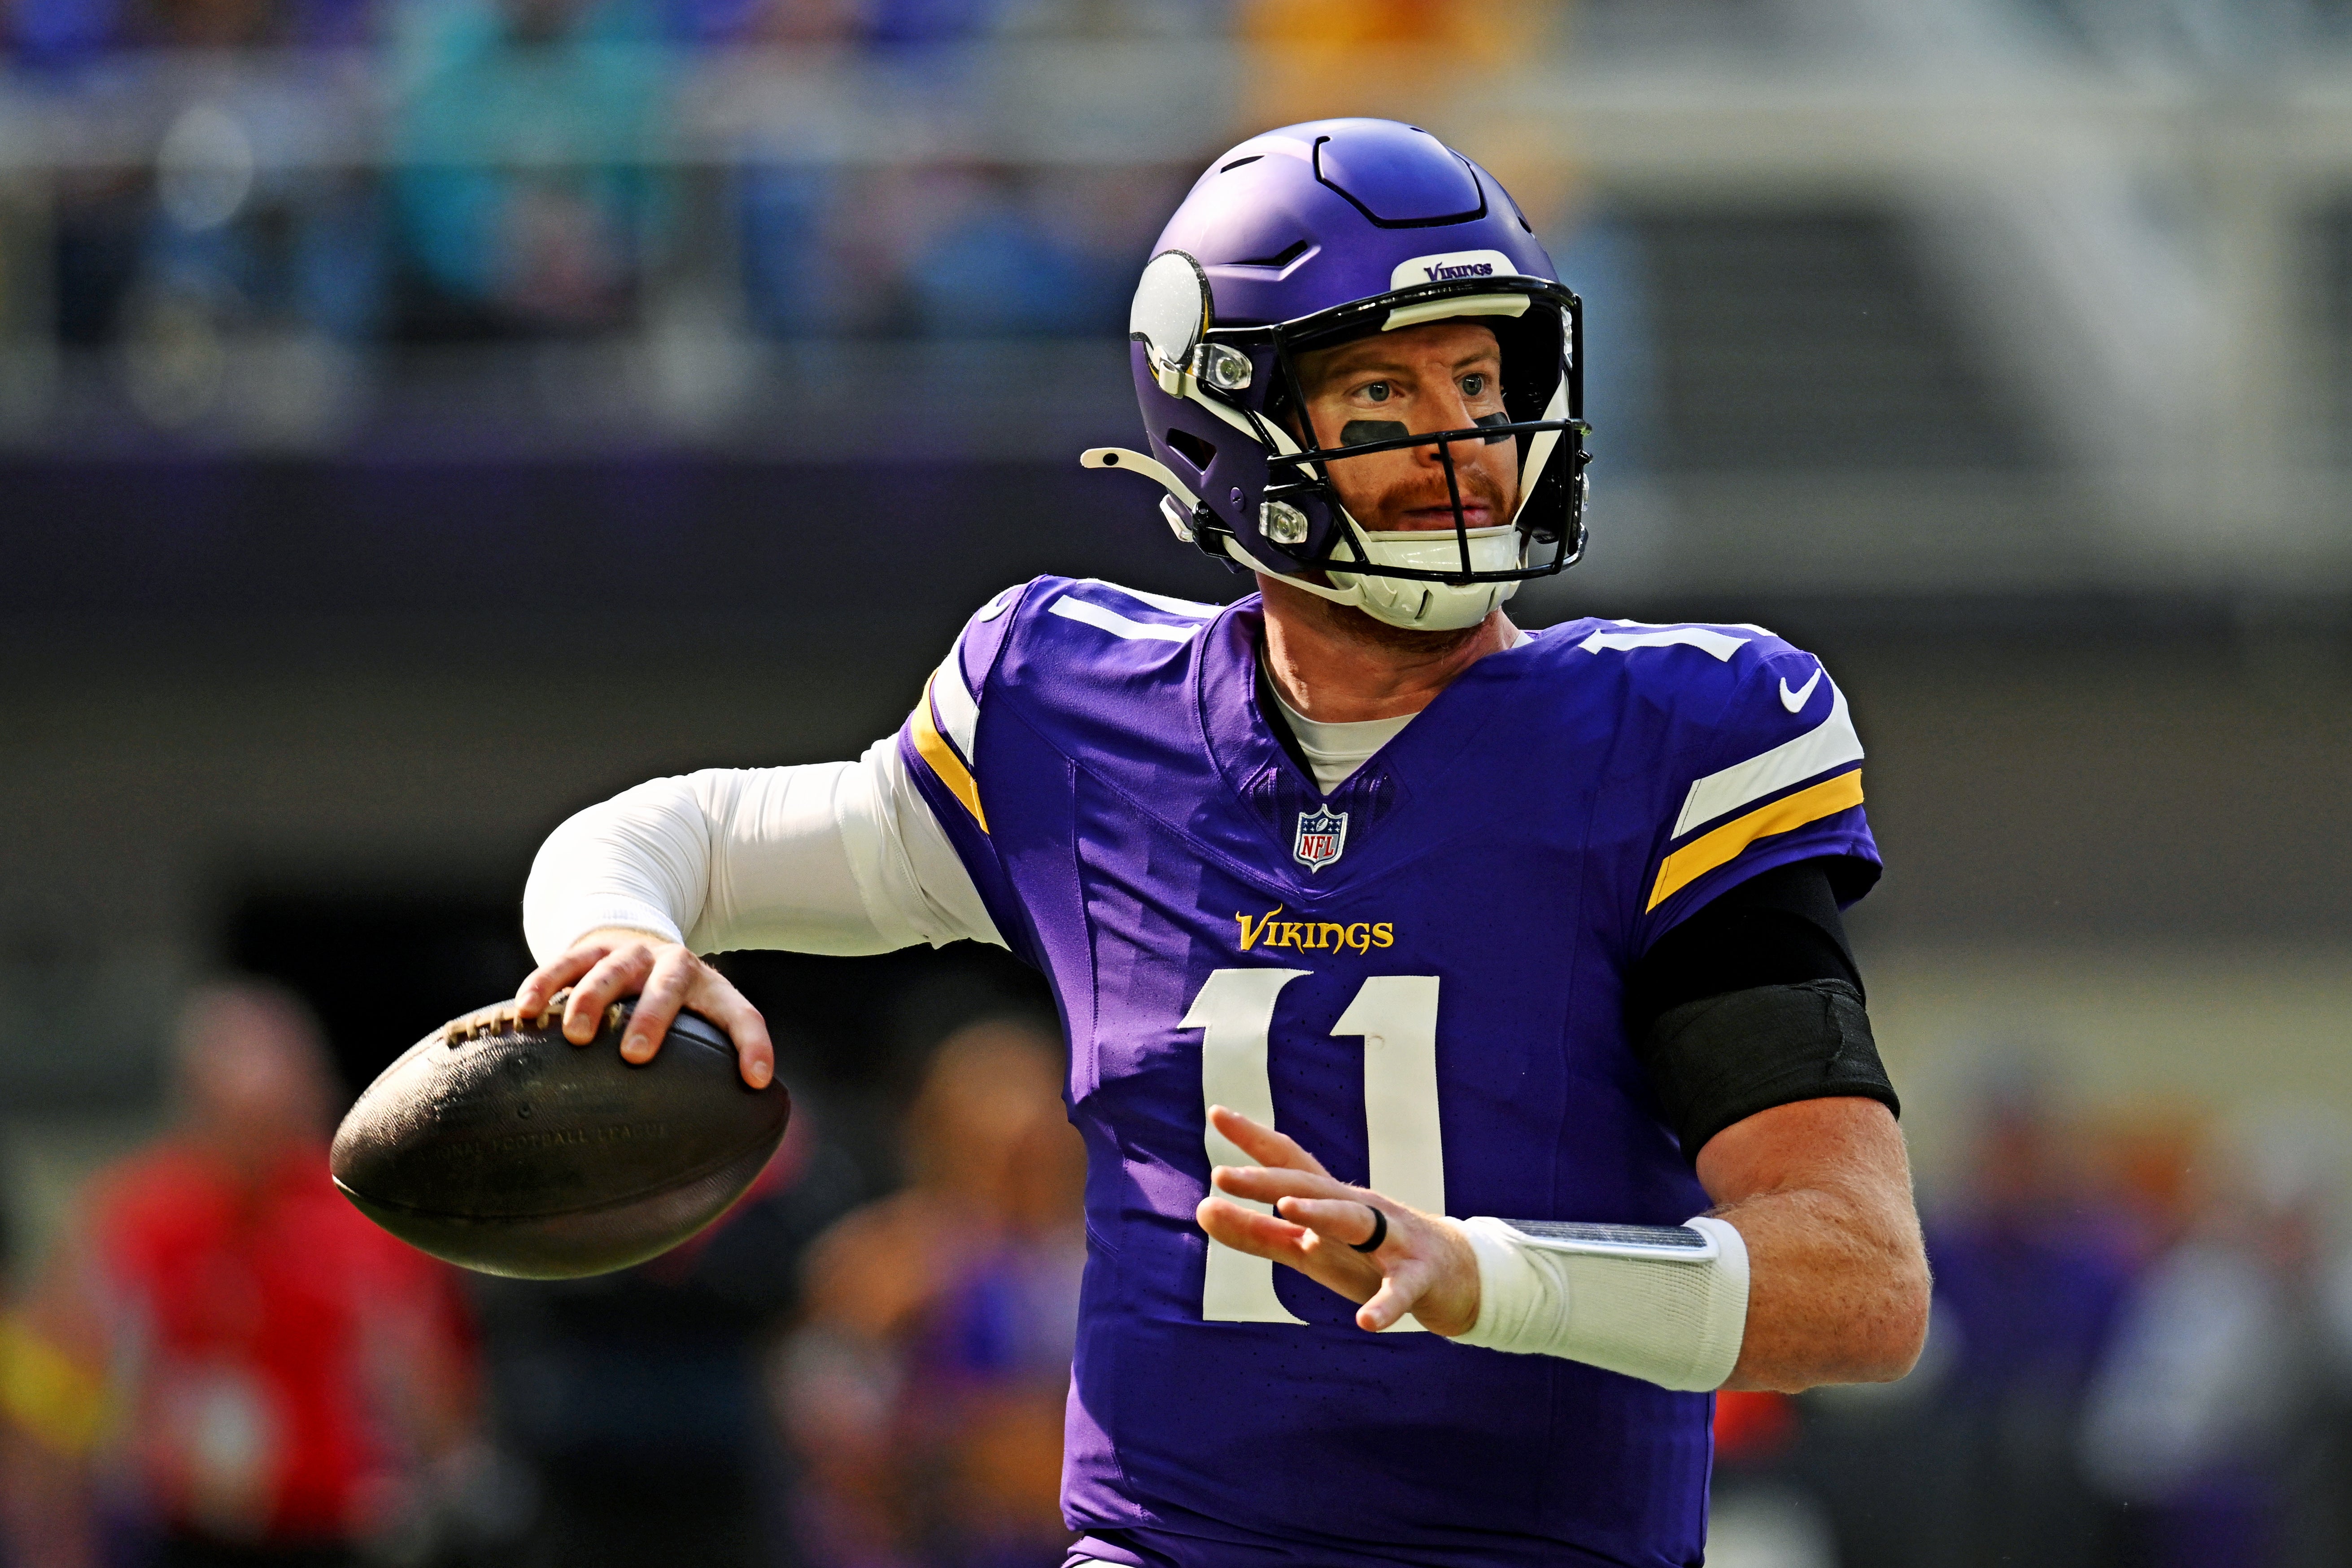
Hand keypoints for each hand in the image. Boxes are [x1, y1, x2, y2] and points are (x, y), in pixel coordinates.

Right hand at [514, 928, 773, 1088]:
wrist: (639, 943)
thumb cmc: (672, 1005)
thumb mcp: (697, 1023)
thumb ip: (705, 1068)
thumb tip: (719, 1145)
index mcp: (710, 989)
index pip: (742, 1015)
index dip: (755, 1045)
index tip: (757, 1081)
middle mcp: (673, 965)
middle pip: (669, 985)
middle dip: (653, 1017)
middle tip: (635, 1055)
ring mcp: (630, 953)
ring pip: (611, 969)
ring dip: (593, 1000)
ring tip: (576, 1036)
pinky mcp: (590, 948)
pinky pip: (564, 962)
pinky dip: (544, 984)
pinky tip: (526, 1010)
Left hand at [1195, 1105, 1479, 1335]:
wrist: (1454, 1276)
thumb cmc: (1370, 1256)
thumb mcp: (1307, 1248)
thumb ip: (1255, 1232)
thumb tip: (1201, 1208)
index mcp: (1332, 1201)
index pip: (1289, 1163)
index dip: (1254, 1138)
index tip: (1216, 1112)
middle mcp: (1360, 1210)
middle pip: (1311, 1187)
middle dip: (1267, 1180)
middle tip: (1221, 1174)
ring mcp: (1392, 1240)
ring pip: (1356, 1220)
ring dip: (1322, 1213)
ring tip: (1287, 1212)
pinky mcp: (1419, 1276)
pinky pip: (1402, 1290)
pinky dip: (1386, 1304)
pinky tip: (1367, 1321)